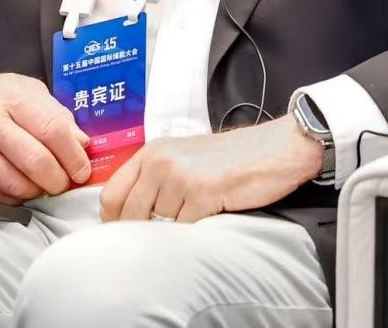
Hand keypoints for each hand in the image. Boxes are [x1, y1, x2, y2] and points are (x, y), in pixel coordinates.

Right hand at [0, 72, 91, 203]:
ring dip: (36, 191)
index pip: (53, 130)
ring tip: (40, 184)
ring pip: (16, 184)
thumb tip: (81, 143)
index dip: (74, 156)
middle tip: (63, 183)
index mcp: (12, 98)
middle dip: (58, 180)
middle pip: (36, 162)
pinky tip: (17, 188)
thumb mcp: (24, 91)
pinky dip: (13, 198)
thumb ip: (55, 114)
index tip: (82, 170)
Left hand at [99, 117, 322, 222]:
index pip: (112, 193)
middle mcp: (160, 161)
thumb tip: (130, 215)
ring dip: (174, 229)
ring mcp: (180, 177)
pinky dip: (194, 231)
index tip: (121, 234)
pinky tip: (209, 217)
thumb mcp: (184, 158)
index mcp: (152, 151)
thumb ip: (155, 179)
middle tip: (157, 238)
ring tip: (195, 217)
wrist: (275, 149)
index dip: (113, 219)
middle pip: (130, 214)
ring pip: (158, 224)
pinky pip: (184, 228)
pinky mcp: (202, 193)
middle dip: (141, 232)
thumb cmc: (232, 158)